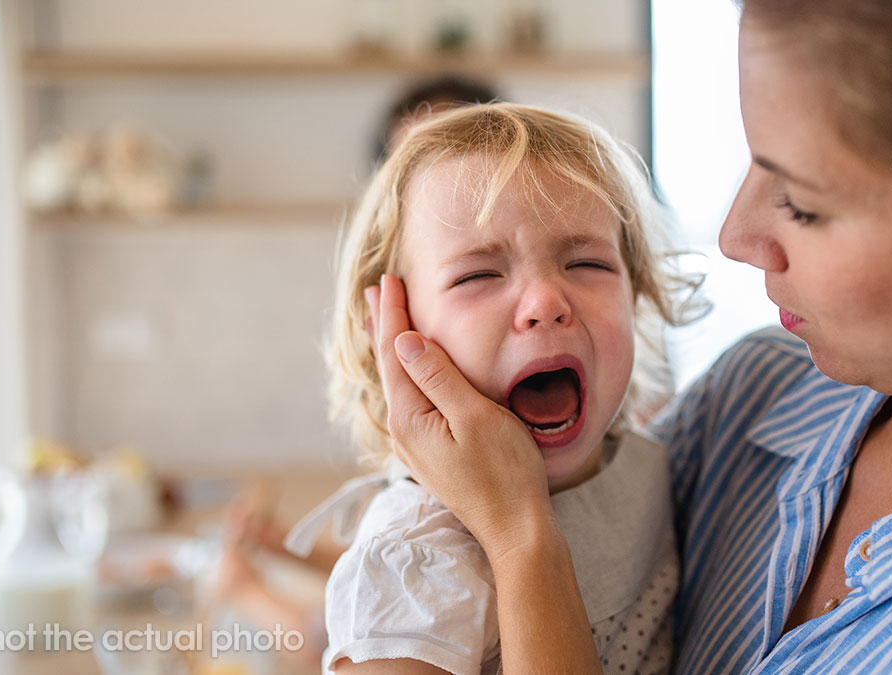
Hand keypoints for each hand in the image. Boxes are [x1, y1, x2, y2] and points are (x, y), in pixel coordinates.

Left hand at [366, 275, 555, 559]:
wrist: (516, 528)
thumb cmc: (504, 472)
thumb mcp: (475, 417)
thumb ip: (439, 377)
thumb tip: (405, 340)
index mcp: (411, 417)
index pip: (396, 352)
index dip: (393, 314)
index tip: (388, 280)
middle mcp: (405, 431)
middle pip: (390, 366)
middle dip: (385, 325)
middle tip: (376, 289)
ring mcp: (417, 445)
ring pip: (400, 383)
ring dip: (395, 347)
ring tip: (384, 321)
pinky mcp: (433, 453)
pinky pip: (412, 400)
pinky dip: (409, 373)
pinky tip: (411, 371)